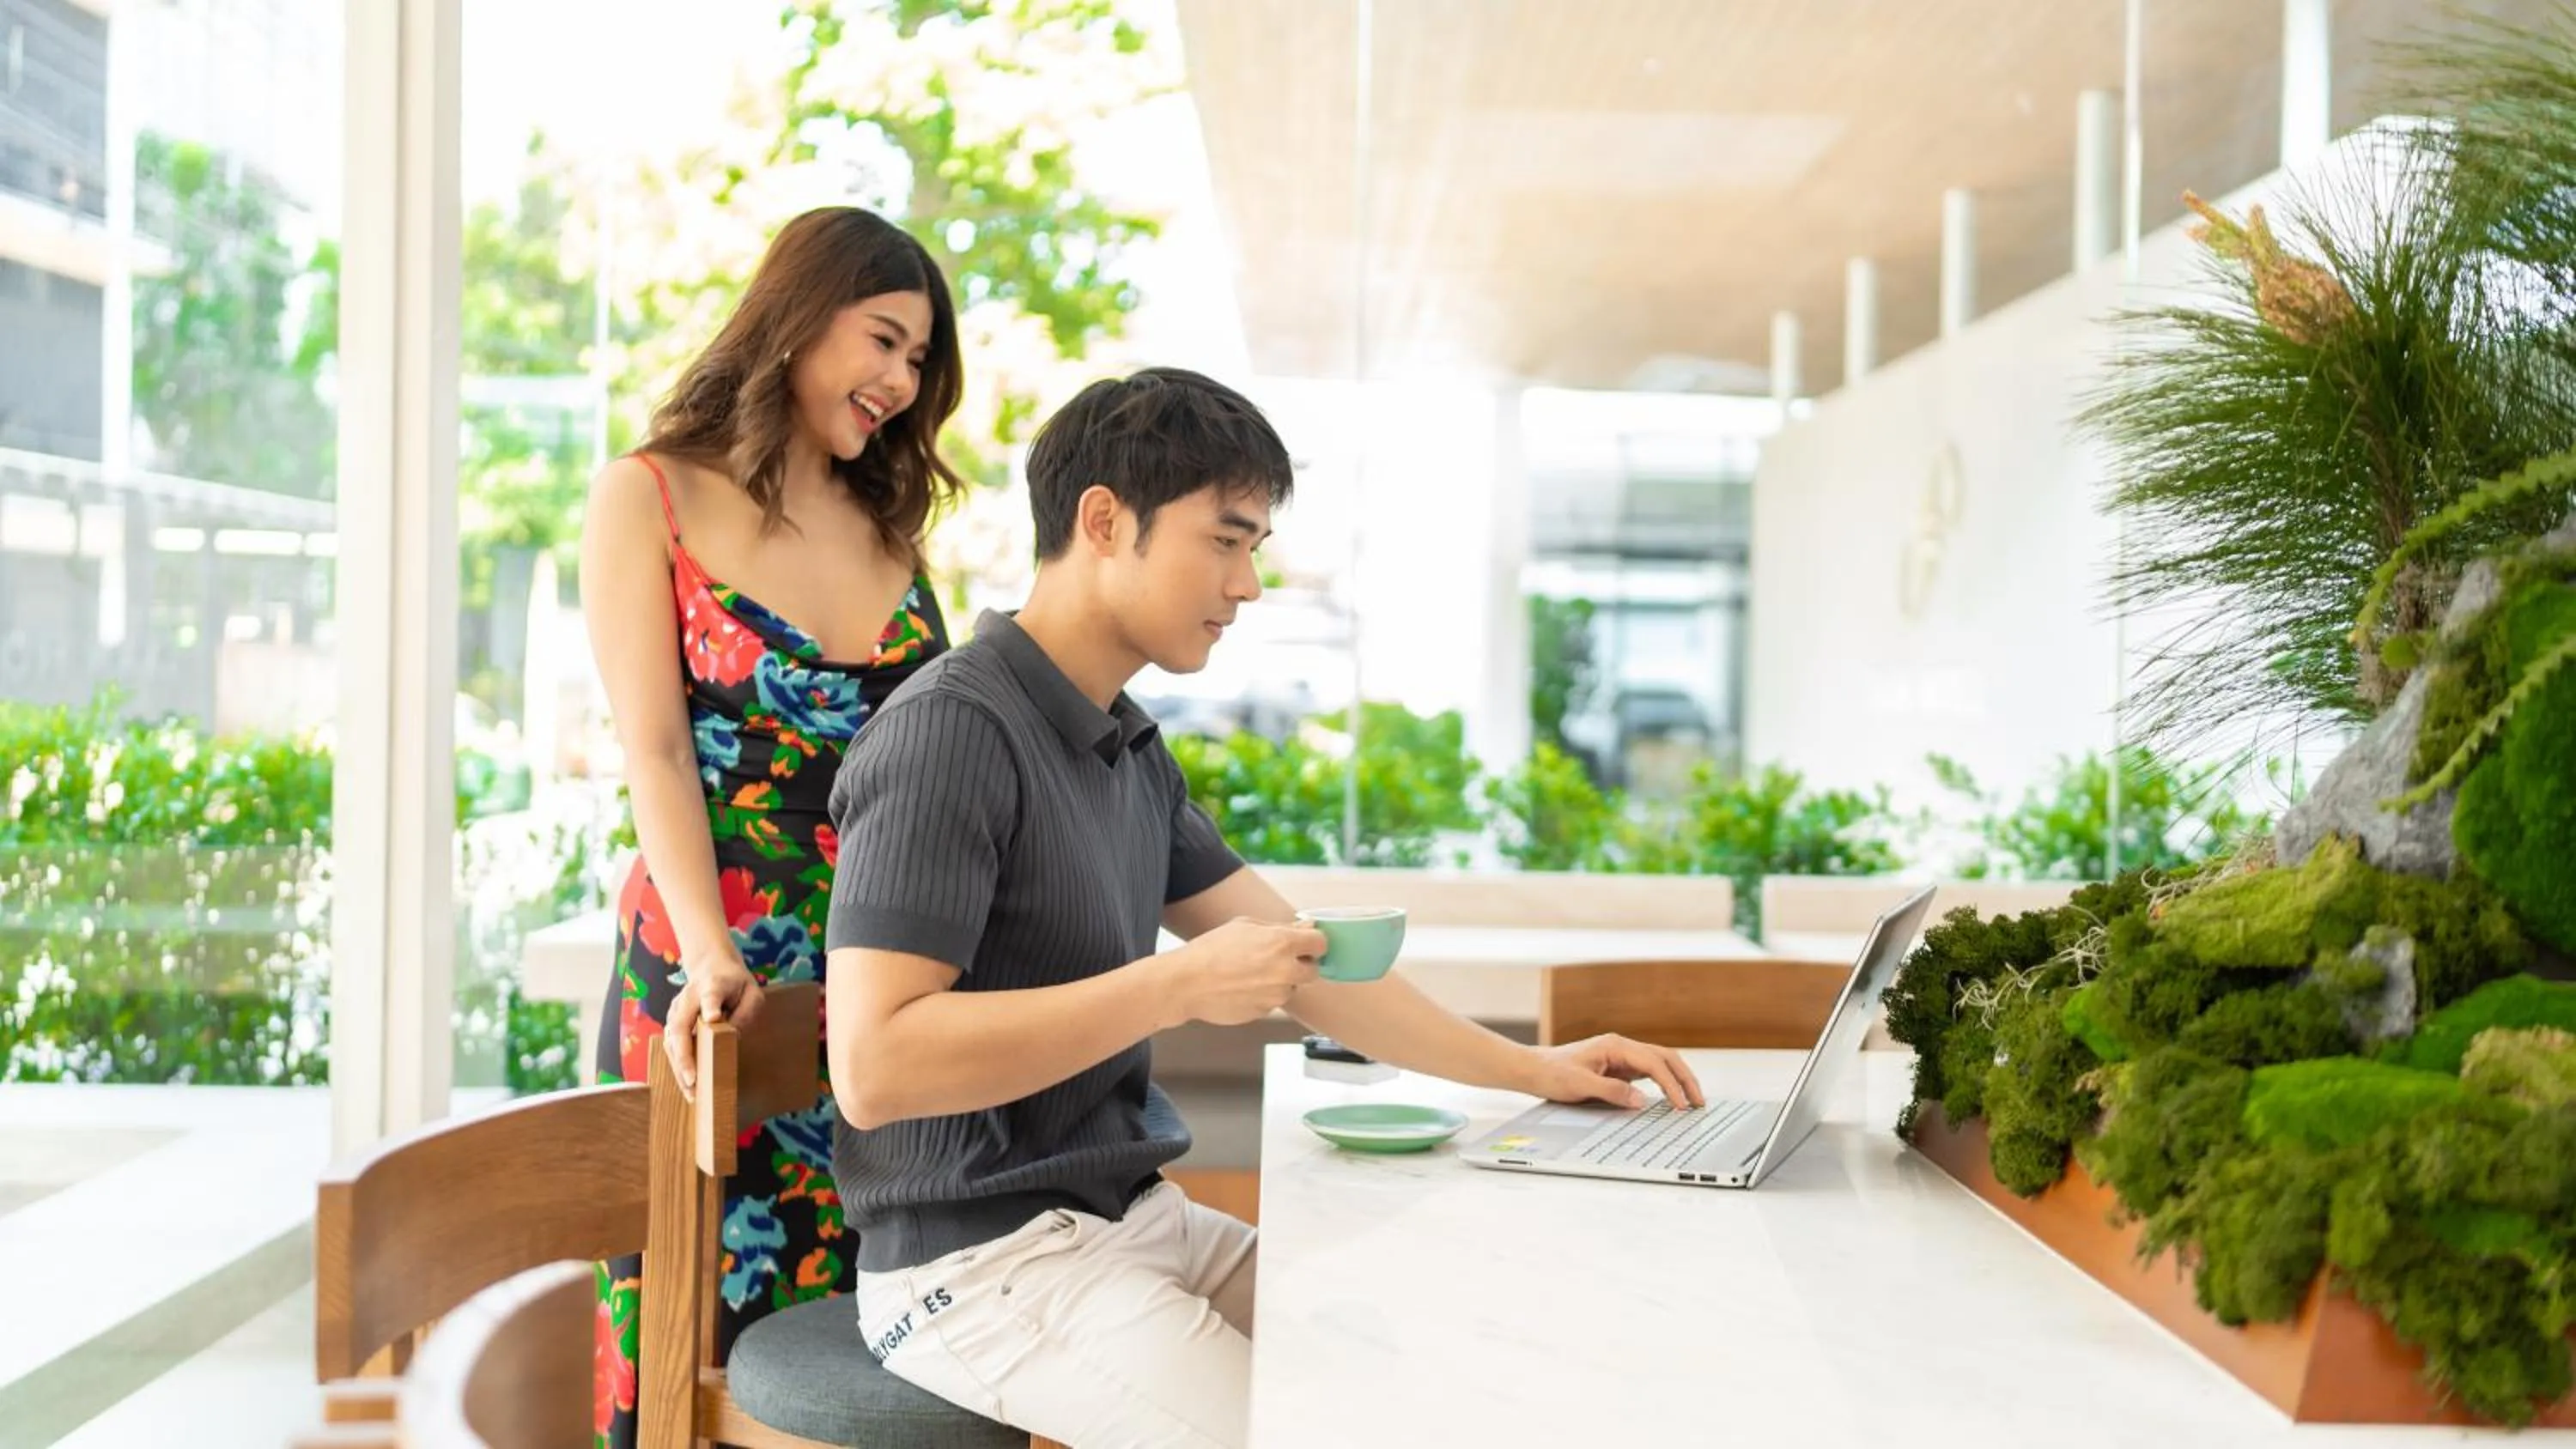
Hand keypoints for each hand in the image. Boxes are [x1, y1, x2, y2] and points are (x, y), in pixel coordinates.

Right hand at [665, 947, 764, 1095]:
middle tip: (693, 1081)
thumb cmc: (735, 984)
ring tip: (690, 1093)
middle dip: (684, 1055)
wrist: (711, 967)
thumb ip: (746, 1011)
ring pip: (671, 1040)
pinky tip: (687, 1085)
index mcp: (712, 986)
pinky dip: (677, 1066)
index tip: (714, 1017)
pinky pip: (671, 1046)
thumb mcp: (751, 992)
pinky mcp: (672, 1021)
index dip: (710, 1006)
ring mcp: (676, 1009)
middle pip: (680, 1026)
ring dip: (678, 1067)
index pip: (710, 995)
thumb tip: (732, 1034)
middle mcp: (688, 998)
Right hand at [1161, 916, 1326, 1026]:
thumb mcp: (1245, 926)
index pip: (1321, 943)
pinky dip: (1263, 995)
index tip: (1306, 944)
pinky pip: (1272, 1002)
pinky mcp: (1265, 1012)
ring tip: (1251, 974)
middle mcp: (1285, 971)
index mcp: (1282, 944)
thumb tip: (1304, 927)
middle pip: (1313, 971)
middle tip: (1280, 960)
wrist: (1186, 983)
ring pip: (1291, 988)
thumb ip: (1279, 928)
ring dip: (1280, 982)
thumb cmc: (1211, 950)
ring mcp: (1276, 995)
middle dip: (1301, 965)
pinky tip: (1242, 987)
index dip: (1313, 943)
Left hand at [1521, 1034, 1703, 1111]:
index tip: (1681, 1105)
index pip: (1654, 1063)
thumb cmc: (1553, 1073)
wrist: (1534, 1069)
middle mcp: (1622, 1047)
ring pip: (1660, 1064)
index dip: (1671, 1085)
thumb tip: (1641, 1101)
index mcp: (1615, 1046)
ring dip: (1678, 1080)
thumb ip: (1611, 1092)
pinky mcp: (1619, 1068)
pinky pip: (1648, 1074)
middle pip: (1665, 1058)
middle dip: (1685, 1079)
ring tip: (1692, 1101)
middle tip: (1699, 1102)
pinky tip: (1672, 1097)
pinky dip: (1664, 1084)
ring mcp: (1622, 1057)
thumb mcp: (1580, 1085)